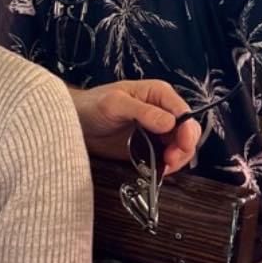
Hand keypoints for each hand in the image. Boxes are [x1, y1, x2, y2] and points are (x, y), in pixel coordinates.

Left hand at [70, 81, 200, 176]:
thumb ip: (143, 112)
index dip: (186, 130)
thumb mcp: (115, 104)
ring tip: (164, 166)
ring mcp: (156, 130)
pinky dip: (166, 165)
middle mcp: (162, 110)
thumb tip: (169, 122)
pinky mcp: (149, 146)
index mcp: (158, 94)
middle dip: (183, 147)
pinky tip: (158, 169)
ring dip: (177, 159)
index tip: (180, 145)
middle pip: (186, 131)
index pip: (183, 112)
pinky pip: (166, 157)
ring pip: (180, 146)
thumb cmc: (92, 105)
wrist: (75, 122)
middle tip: (170, 160)